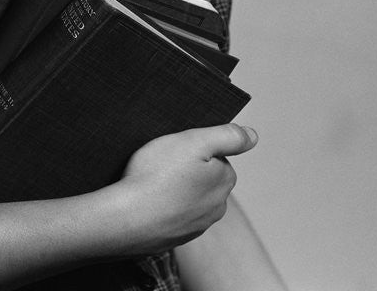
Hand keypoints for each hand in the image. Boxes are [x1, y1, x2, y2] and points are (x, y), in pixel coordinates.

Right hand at [112, 124, 258, 256]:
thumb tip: (253, 137)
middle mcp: (215, 209)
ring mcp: (195, 227)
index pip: (216, 156)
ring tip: (152, 183)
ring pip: (187, 197)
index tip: (176, 152)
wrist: (124, 219)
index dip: (194, 149)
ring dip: (174, 189)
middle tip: (162, 165)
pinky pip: (172, 215)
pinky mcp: (174, 239)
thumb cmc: (157, 176)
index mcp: (224, 183)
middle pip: (203, 177)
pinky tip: (148, 202)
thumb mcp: (194, 141)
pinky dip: (162, 207)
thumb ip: (227, 136)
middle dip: (186, 169)